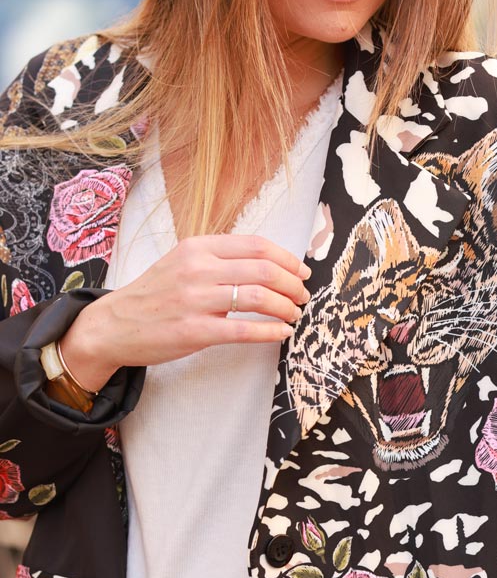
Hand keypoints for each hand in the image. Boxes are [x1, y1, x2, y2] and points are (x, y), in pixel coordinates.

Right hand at [58, 234, 311, 391]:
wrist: (113, 325)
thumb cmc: (154, 295)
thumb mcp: (182, 262)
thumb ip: (219, 259)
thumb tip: (266, 264)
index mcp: (197, 247)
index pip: (256, 245)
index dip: (287, 258)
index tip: (301, 271)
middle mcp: (197, 269)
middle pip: (263, 270)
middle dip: (292, 284)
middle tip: (302, 296)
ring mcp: (195, 300)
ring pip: (258, 298)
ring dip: (285, 307)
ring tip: (294, 314)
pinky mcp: (194, 331)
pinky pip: (244, 330)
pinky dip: (270, 331)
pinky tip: (282, 332)